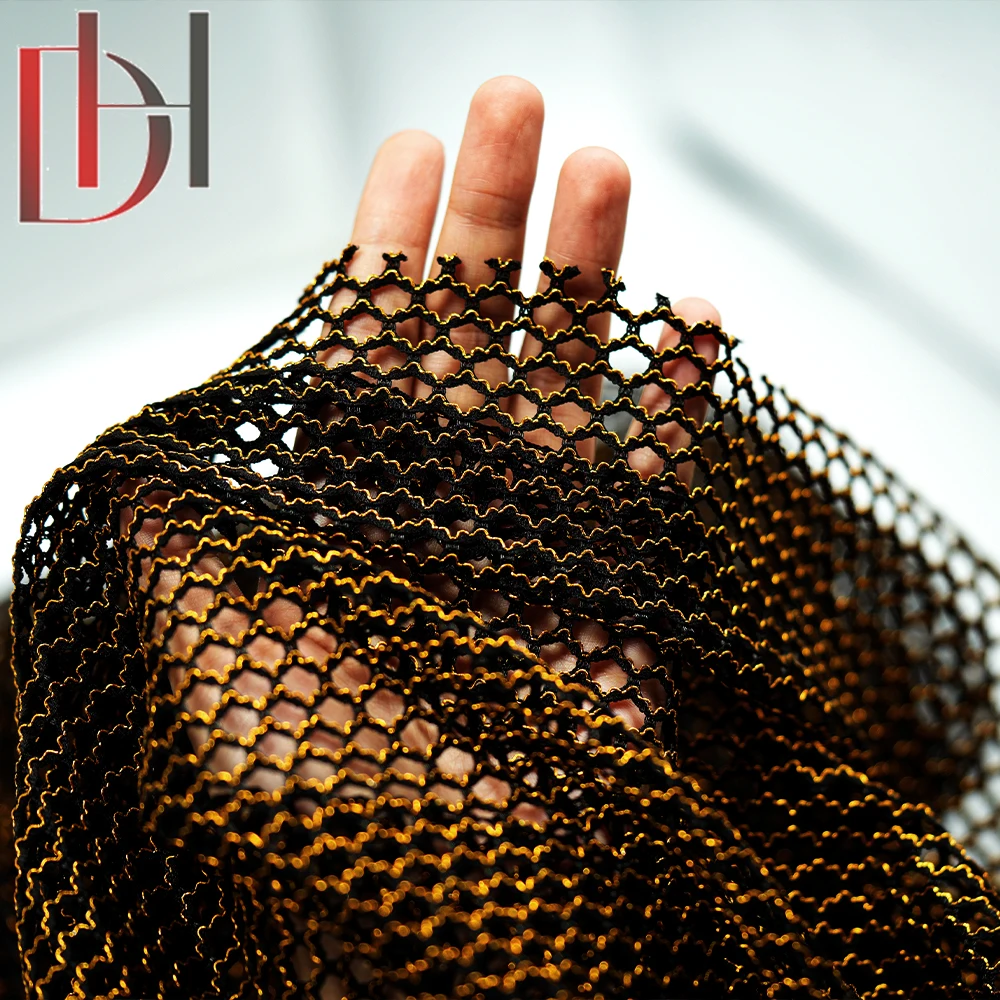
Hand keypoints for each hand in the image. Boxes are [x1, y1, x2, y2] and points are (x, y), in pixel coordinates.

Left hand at [114, 75, 726, 998]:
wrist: (434, 891)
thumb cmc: (316, 786)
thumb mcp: (219, 660)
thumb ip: (184, 553)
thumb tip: (144, 459)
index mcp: (361, 505)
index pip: (377, 356)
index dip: (392, 253)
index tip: (411, 154)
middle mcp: (452, 502)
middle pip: (478, 339)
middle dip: (495, 222)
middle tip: (511, 104)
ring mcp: (543, 534)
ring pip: (572, 380)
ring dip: (591, 276)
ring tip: (602, 167)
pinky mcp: (624, 582)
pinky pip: (656, 476)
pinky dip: (676, 401)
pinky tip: (689, 319)